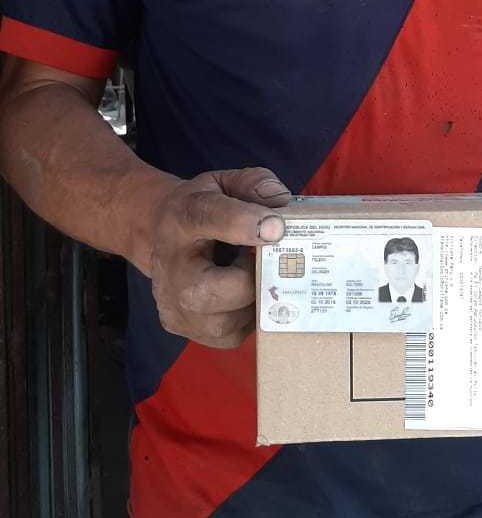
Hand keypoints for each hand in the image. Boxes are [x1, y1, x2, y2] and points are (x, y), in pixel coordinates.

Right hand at [148, 166, 288, 348]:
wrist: (164, 239)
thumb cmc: (202, 209)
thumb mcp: (224, 183)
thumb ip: (255, 184)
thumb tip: (282, 204)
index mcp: (180, 219)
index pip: (207, 218)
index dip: (244, 222)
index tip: (277, 226)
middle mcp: (170, 267)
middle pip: (215, 288)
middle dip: (253, 277)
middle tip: (268, 260)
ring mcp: (174, 305)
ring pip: (229, 320)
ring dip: (254, 298)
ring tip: (254, 275)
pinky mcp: (186, 329)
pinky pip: (234, 334)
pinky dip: (248, 315)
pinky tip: (245, 293)